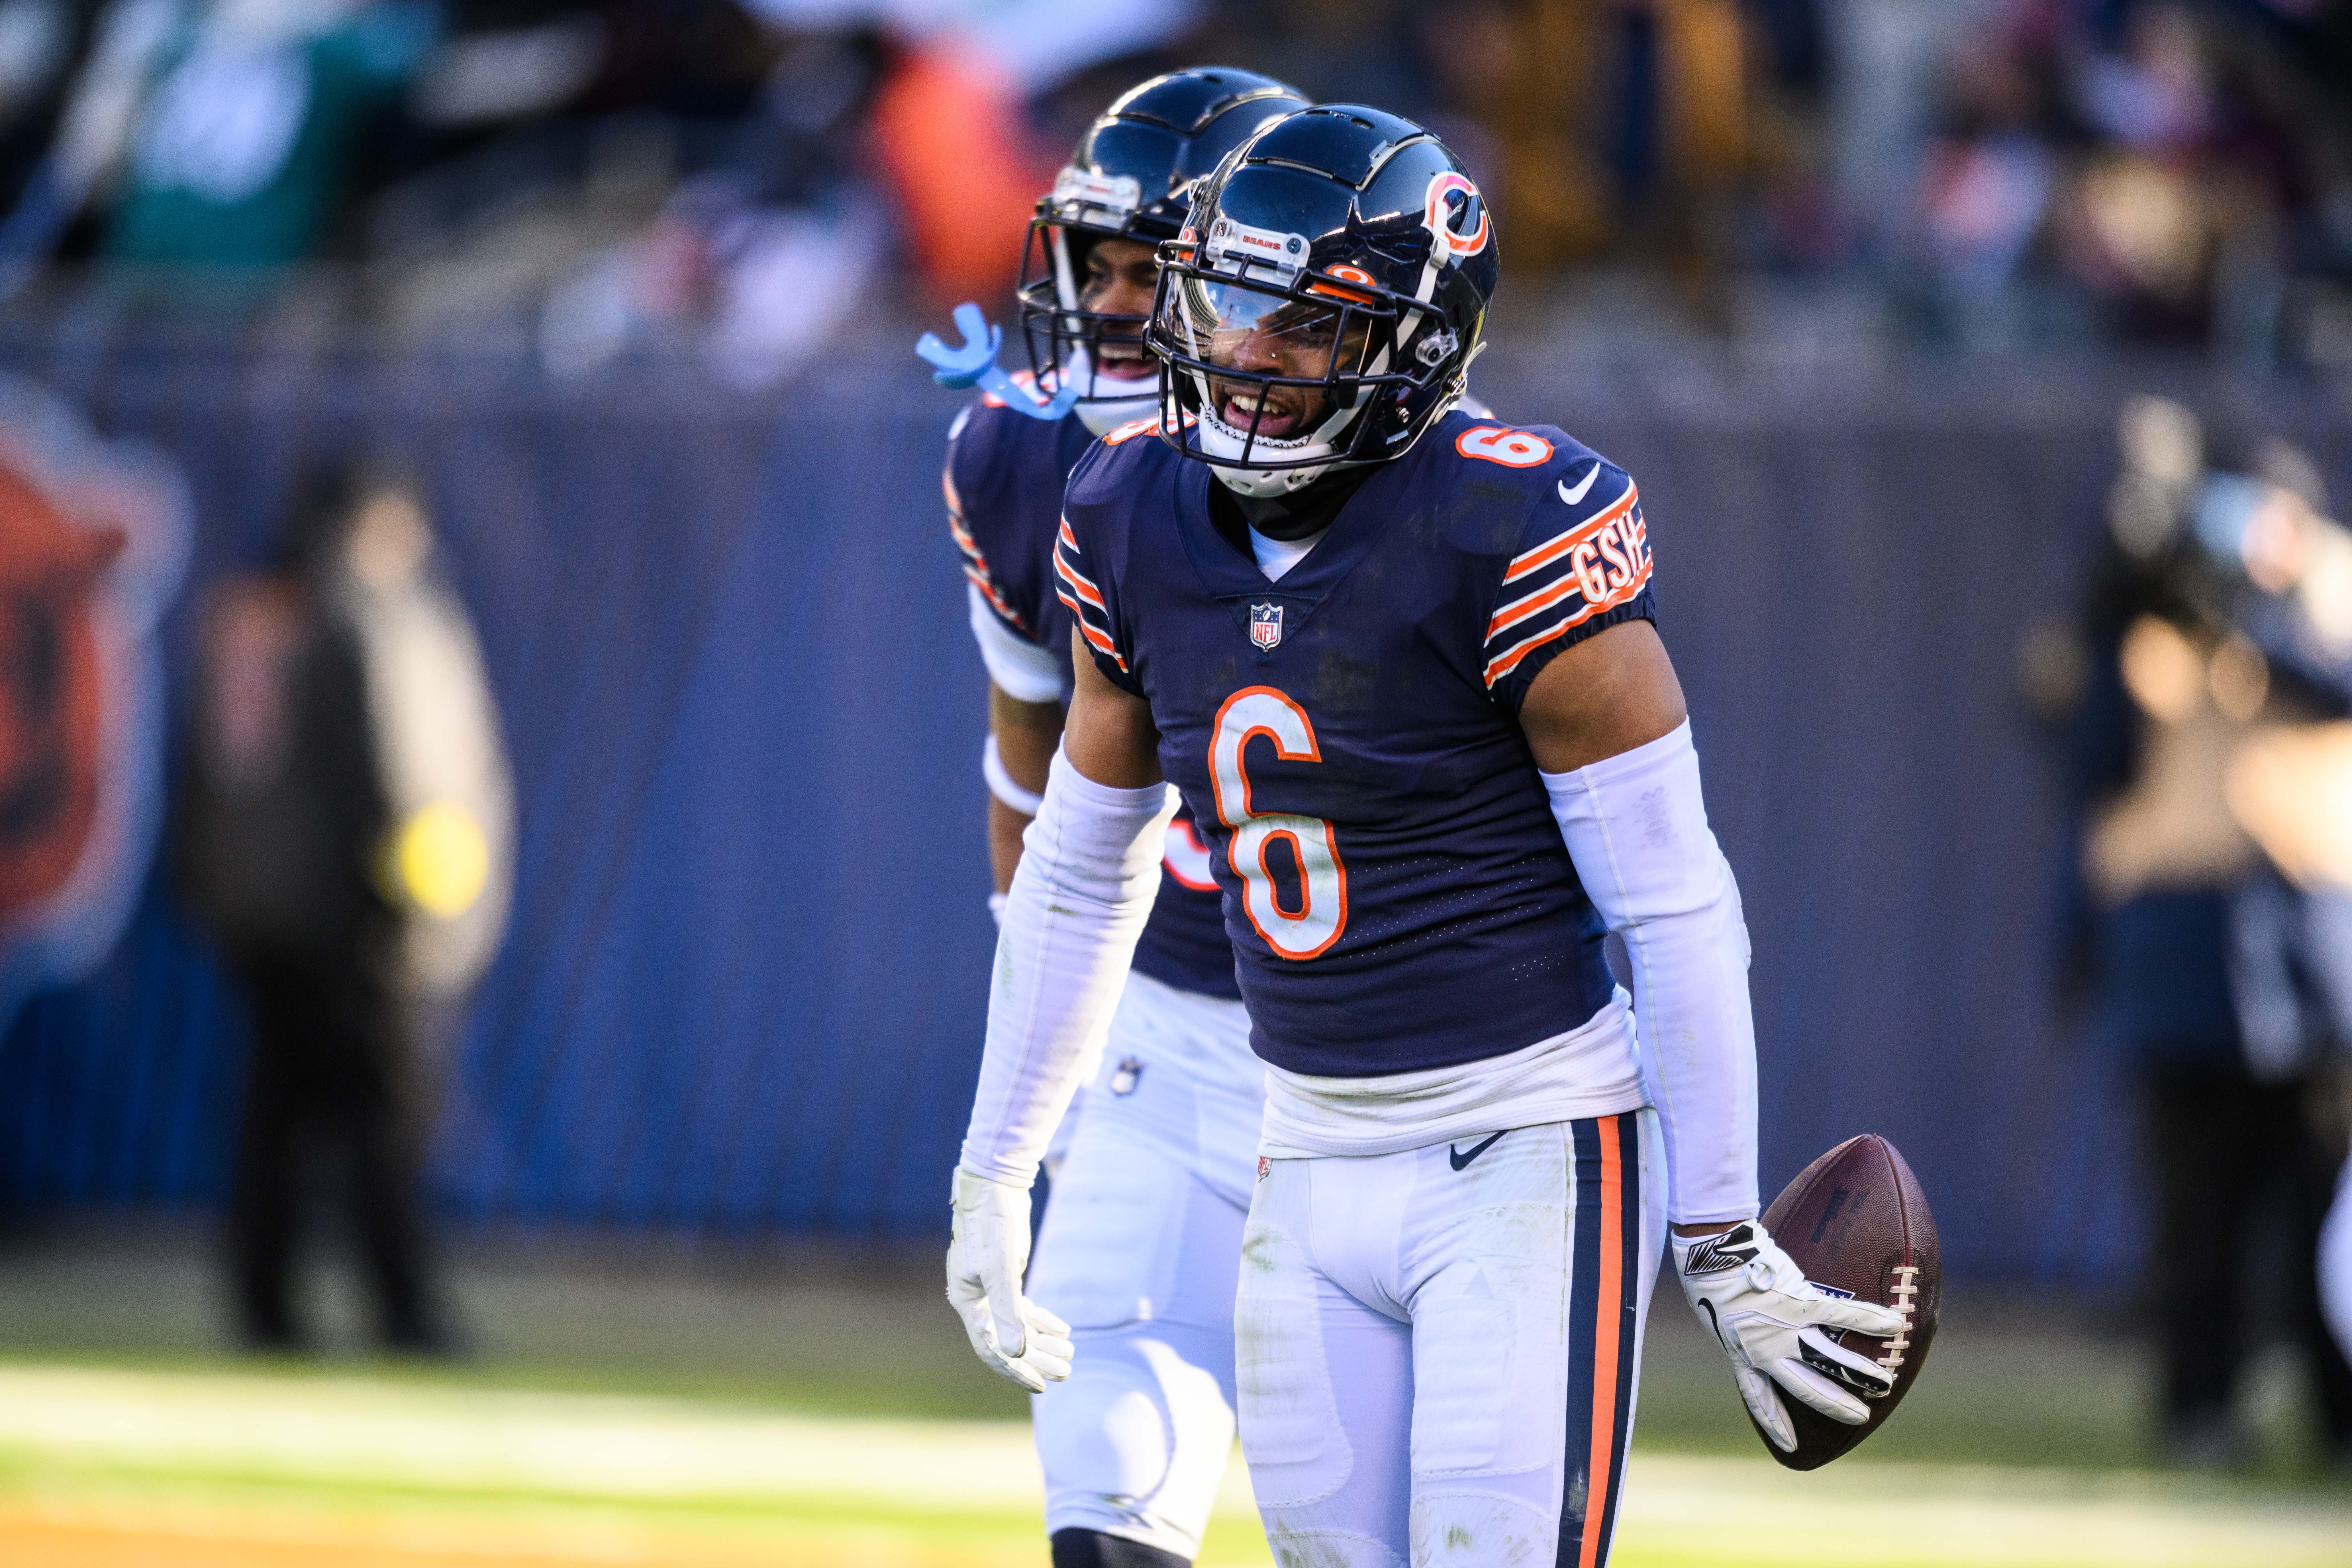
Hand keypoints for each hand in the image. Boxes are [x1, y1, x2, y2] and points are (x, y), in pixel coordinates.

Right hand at [945, 1167, 1072, 1392]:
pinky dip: (1043, 1321)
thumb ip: (1008, 1312)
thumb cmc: (993, 1225)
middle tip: (1066, 1373)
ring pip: (1018, 1326)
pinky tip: (1064, 1330)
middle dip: (1037, 1359)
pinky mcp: (1008, 1276)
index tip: (1041, 1384)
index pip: (991, 1349)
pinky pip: (1024, 1308)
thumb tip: (1015, 1354)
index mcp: (967, 1301)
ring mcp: (992, 1288)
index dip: (1016, 1370)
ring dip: (1044, 1342)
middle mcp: (976, 1299)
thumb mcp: (1002, 1270)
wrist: (996, 1187)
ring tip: (1071, 1355)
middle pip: (1007, 1341)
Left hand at [1673, 1219, 1905, 1451]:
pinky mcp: (1801, 1303)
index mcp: (1741, 1356)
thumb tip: (1752, 1324)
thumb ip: (1740, 1328)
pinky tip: (1894, 1324)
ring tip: (1886, 1384)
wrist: (1710, 1255)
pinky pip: (1841, 1315)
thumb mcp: (1720, 1315)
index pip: (1758, 1397)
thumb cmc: (1710, 1277)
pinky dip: (1869, 1319)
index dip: (1774, 1422)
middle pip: (1807, 1388)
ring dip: (1861, 1374)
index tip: (1789, 1446)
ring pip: (1830, 1360)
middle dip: (1836, 1406)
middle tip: (1860, 1417)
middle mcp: (1766, 1351)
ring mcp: (1785, 1330)